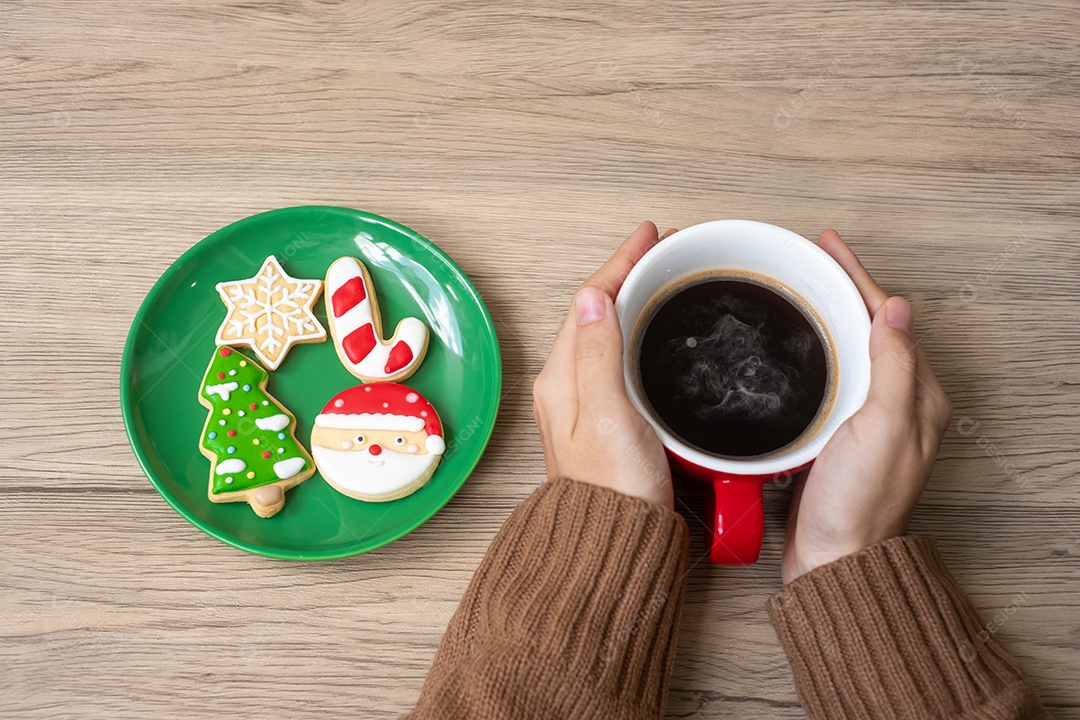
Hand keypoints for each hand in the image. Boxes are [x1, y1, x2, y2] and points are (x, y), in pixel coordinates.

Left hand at [533, 222, 675, 508]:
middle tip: (662, 248)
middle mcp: (568, 387)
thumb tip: (596, 297)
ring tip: (661, 275)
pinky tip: (656, 334)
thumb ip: (599, 355)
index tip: (650, 235)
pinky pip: (619, 357)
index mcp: (561, 378)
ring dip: (632, 299)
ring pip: (608, 332)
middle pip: (596, 311)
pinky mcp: (609, 421)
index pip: (590, 301)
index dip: (620, 262)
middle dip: (628, 273)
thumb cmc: (612, 491)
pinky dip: (639, 332)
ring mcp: (586, 404)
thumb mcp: (606, 414)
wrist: (617, 543)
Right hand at [781, 230, 952, 582]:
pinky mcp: (839, 434)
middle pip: (869, 327)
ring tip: (798, 288)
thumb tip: (897, 309)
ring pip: (847, 349)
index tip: (828, 246)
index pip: (888, 317)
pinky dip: (812, 350)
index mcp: (917, 396)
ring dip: (823, 316)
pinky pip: (829, 376)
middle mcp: (897, 404)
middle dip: (839, 288)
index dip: (857, 277)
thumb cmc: (858, 503)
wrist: (833, 556)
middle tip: (808, 259)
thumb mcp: (883, 427)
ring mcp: (867, 419)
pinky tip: (793, 346)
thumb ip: (894, 367)